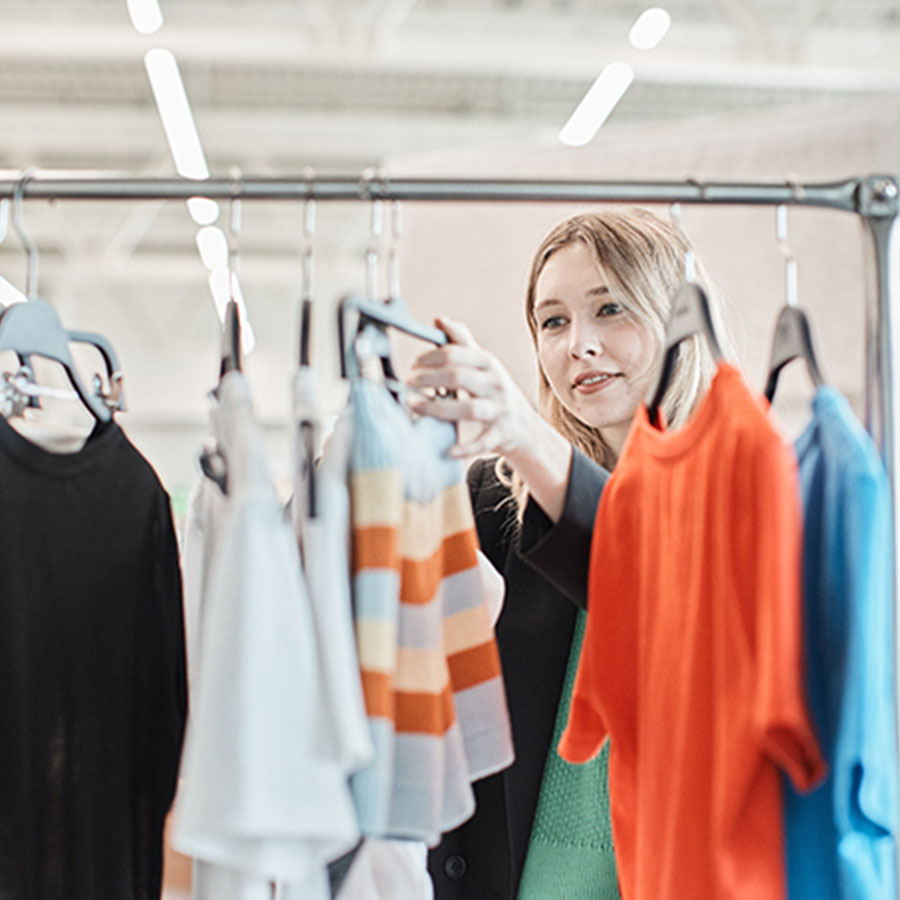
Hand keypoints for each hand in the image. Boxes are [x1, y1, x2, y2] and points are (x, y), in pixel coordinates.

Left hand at [406, 316, 541, 458]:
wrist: (525, 428)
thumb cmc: (496, 392)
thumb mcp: (484, 364)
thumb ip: (462, 342)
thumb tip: (439, 320)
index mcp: (488, 363)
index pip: (456, 353)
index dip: (430, 357)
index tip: (413, 364)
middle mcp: (495, 384)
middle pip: (459, 377)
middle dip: (429, 378)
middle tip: (408, 382)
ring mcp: (499, 410)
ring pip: (468, 408)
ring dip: (437, 408)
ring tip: (414, 405)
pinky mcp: (501, 434)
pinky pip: (482, 441)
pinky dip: (465, 447)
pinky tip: (447, 450)